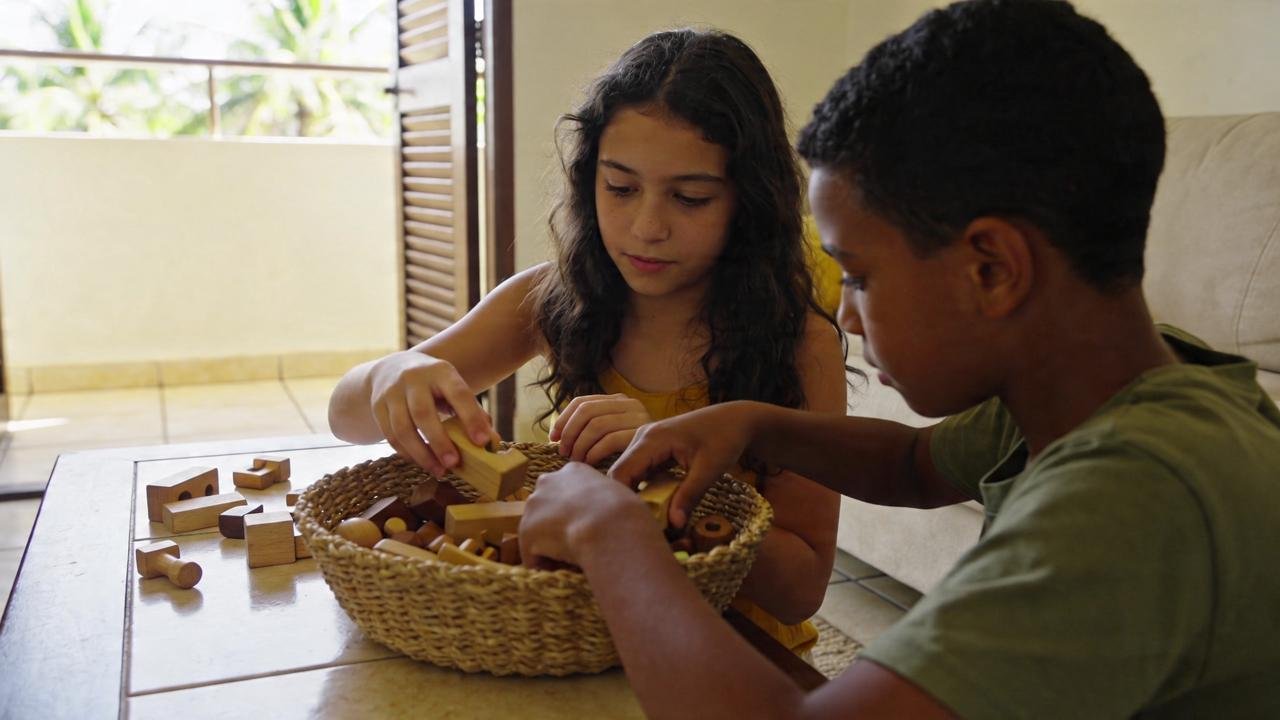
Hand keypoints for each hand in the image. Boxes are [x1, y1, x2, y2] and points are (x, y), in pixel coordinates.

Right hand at [367, 351, 494, 475]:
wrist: (393, 369)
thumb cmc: (435, 385)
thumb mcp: (454, 387)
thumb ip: (473, 411)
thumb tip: (492, 442)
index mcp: (441, 371)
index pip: (458, 393)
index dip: (471, 418)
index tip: (482, 442)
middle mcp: (413, 379)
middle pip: (423, 413)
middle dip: (439, 441)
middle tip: (454, 464)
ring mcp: (392, 392)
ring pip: (402, 428)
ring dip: (421, 454)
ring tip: (439, 471)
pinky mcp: (378, 407)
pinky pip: (391, 435)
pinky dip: (407, 453)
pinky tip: (422, 463)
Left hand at [519, 461, 649, 567]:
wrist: (610, 528)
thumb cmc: (625, 514)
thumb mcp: (619, 495)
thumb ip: (603, 498)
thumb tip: (607, 516)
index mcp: (574, 471)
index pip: (566, 491)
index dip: (575, 511)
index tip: (587, 525)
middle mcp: (548, 482)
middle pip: (545, 508)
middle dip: (556, 526)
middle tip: (577, 542)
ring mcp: (534, 505)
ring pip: (537, 532)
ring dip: (550, 546)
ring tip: (573, 558)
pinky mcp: (526, 531)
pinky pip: (533, 555)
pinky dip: (546, 565)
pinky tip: (564, 568)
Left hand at [549, 393, 650, 464]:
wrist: (670, 460)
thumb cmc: (634, 453)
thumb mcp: (613, 433)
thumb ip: (592, 428)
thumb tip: (557, 435)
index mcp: (619, 400)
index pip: (582, 402)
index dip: (563, 419)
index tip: (553, 438)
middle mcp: (629, 404)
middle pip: (586, 411)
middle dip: (570, 433)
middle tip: (563, 452)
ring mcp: (638, 417)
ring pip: (596, 425)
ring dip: (580, 445)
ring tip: (576, 460)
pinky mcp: (643, 434)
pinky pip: (609, 440)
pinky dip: (594, 453)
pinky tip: (590, 463)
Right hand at [609, 401, 757, 528]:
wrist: (736, 419)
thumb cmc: (725, 438)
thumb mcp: (710, 469)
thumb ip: (690, 496)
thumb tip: (675, 525)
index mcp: (652, 439)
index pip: (621, 472)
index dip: (621, 499)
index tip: (635, 523)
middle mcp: (642, 437)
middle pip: (622, 474)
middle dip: (629, 501)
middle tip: (646, 526)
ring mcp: (646, 442)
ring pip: (630, 474)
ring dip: (638, 496)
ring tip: (653, 519)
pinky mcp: (653, 449)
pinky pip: (641, 472)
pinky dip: (647, 490)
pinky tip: (659, 506)